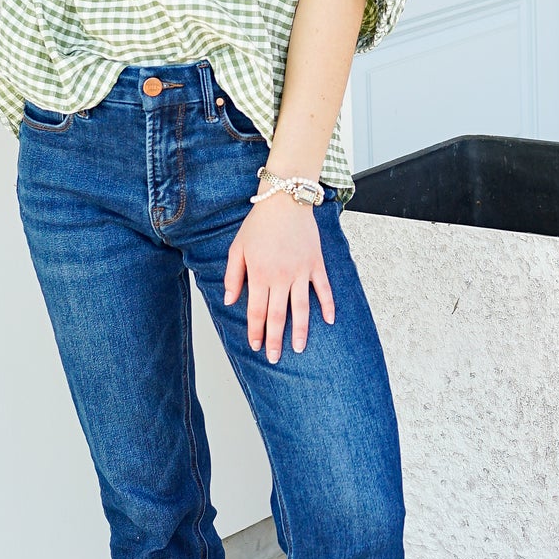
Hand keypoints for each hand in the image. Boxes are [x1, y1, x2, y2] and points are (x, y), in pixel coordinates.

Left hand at [223, 193, 334, 362]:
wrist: (284, 201)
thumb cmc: (259, 224)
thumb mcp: (237, 248)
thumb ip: (233, 276)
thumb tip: (230, 301)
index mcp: (260, 274)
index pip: (256, 311)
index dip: (255, 331)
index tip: (255, 346)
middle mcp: (281, 277)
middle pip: (277, 315)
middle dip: (275, 339)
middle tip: (274, 357)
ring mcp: (301, 271)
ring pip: (301, 308)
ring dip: (300, 331)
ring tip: (299, 348)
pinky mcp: (316, 263)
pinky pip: (324, 289)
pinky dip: (327, 305)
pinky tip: (328, 321)